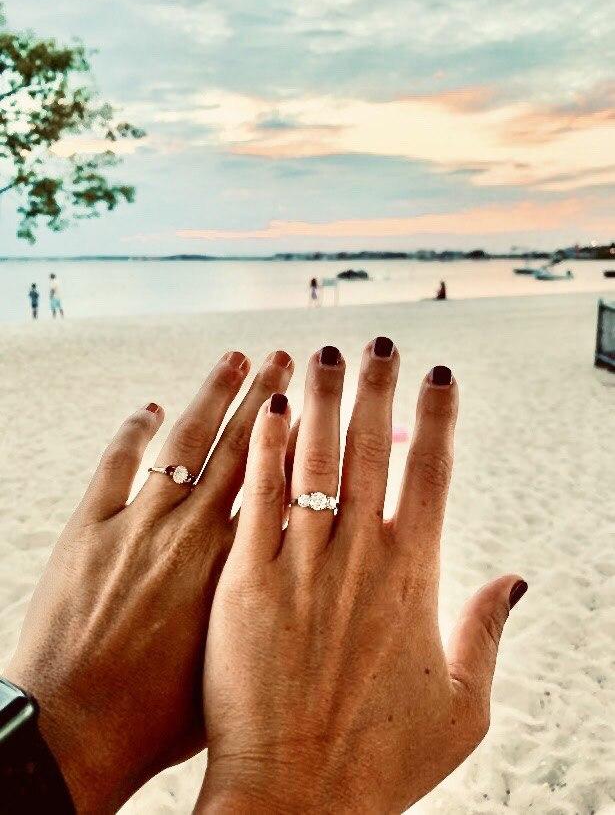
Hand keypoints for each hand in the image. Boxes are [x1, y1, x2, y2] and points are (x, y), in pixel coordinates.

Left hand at [5, 349, 293, 812]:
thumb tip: (300, 571)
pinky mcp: (90, 530)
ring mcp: (139, 526)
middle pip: (241, 449)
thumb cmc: (162, 720)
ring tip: (236, 358)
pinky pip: (116, 465)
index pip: (282, 483)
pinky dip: (132, 433)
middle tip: (291, 356)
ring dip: (212, 396)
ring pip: (185, 443)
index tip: (323, 401)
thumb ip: (267, 605)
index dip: (305, 436)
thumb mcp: (235, 660)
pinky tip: (148, 408)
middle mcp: (193, 534)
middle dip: (268, 396)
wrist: (75, 735)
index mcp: (237, 567)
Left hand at [198, 340, 526, 812]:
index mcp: (414, 575)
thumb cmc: (381, 761)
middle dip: (375, 386)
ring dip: (319, 400)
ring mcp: (299, 563)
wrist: (295, 799)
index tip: (438, 372)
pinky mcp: (244, 579)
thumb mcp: (463, 706)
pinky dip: (263, 449)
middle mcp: (358, 555)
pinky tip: (267, 409)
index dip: (437, 415)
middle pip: (369, 447)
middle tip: (377, 342)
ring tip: (322, 354)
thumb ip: (488, 633)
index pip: (431, 470)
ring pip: (312, 458)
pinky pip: (255, 497)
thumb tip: (515, 580)